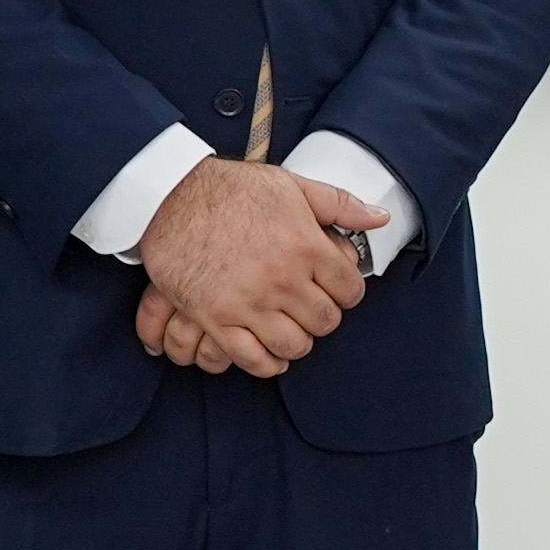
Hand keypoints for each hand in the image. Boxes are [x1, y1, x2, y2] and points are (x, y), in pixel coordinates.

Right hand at [139, 154, 379, 374]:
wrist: (169, 195)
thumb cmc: (231, 188)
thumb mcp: (291, 185)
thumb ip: (339, 204)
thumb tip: (380, 218)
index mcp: (305, 245)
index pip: (349, 290)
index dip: (347, 292)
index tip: (336, 290)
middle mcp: (281, 277)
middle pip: (324, 321)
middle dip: (322, 317)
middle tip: (312, 309)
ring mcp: (248, 301)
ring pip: (293, 345)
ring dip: (297, 342)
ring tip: (291, 330)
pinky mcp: (215, 317)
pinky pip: (251, 358)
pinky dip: (266, 363)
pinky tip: (270, 355)